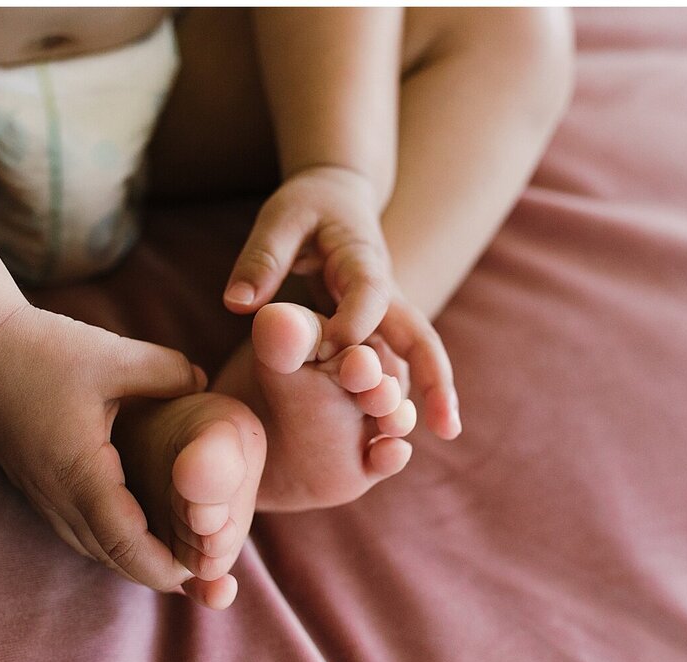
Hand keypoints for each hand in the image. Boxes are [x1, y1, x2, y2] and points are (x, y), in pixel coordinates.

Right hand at [0, 304, 208, 589]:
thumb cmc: (42, 348)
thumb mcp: (115, 355)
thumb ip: (168, 372)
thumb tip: (205, 384)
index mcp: (79, 472)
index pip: (125, 542)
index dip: (163, 564)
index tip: (199, 571)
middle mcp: (54, 493)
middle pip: (109, 555)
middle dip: (154, 570)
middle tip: (199, 571)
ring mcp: (38, 491)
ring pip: (88, 546)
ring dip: (129, 556)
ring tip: (173, 555)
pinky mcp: (31, 482)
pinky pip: (72, 528)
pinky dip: (107, 538)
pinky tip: (132, 526)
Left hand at [224, 165, 460, 438]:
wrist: (338, 197)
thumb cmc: (307, 205)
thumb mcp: (282, 218)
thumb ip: (263, 257)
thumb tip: (239, 304)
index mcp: (363, 260)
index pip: (370, 295)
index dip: (355, 324)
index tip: (333, 355)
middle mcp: (387, 294)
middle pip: (419, 336)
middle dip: (434, 379)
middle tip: (447, 427)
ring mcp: (386, 316)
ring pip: (413, 358)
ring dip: (428, 395)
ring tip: (435, 439)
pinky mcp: (378, 331)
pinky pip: (394, 366)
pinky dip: (401, 398)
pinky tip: (393, 439)